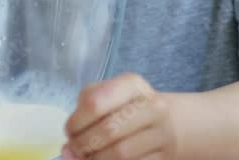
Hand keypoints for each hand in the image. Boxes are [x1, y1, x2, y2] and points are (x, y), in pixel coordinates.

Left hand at [62, 73, 177, 159]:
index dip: (76, 122)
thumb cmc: (127, 108)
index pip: (95, 102)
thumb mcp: (108, 96)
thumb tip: (69, 146)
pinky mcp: (164, 156)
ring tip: (87, 158)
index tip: (69, 131)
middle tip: (74, 150)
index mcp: (133, 85)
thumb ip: (85, 111)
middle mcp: (153, 106)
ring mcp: (162, 133)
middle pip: (108, 130)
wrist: (169, 123)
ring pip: (120, 154)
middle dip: (83, 145)